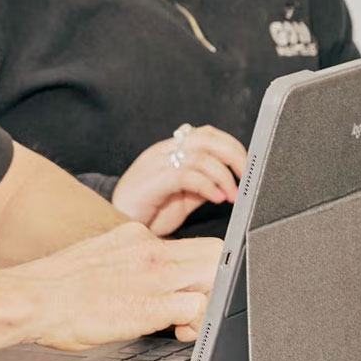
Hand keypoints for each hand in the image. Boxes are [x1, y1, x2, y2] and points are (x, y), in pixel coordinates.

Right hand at [13, 221, 221, 350]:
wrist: (31, 298)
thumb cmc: (53, 289)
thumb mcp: (96, 259)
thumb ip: (125, 263)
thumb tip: (136, 281)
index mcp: (135, 236)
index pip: (189, 243)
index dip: (199, 267)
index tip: (187, 288)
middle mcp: (149, 248)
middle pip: (214, 253)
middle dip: (213, 282)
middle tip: (192, 307)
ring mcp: (154, 274)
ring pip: (214, 277)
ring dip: (206, 303)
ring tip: (182, 323)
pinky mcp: (152, 304)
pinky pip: (197, 309)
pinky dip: (193, 324)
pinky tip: (173, 333)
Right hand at [111, 124, 246, 234]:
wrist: (114, 227)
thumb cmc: (146, 213)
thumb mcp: (181, 197)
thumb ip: (201, 185)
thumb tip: (229, 182)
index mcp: (168, 151)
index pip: (205, 133)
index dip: (231, 145)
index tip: (246, 166)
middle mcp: (161, 152)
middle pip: (206, 138)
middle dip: (234, 155)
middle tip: (246, 176)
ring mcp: (155, 165)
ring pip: (200, 156)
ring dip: (223, 176)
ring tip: (232, 195)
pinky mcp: (152, 182)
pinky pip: (187, 176)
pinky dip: (208, 186)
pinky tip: (217, 199)